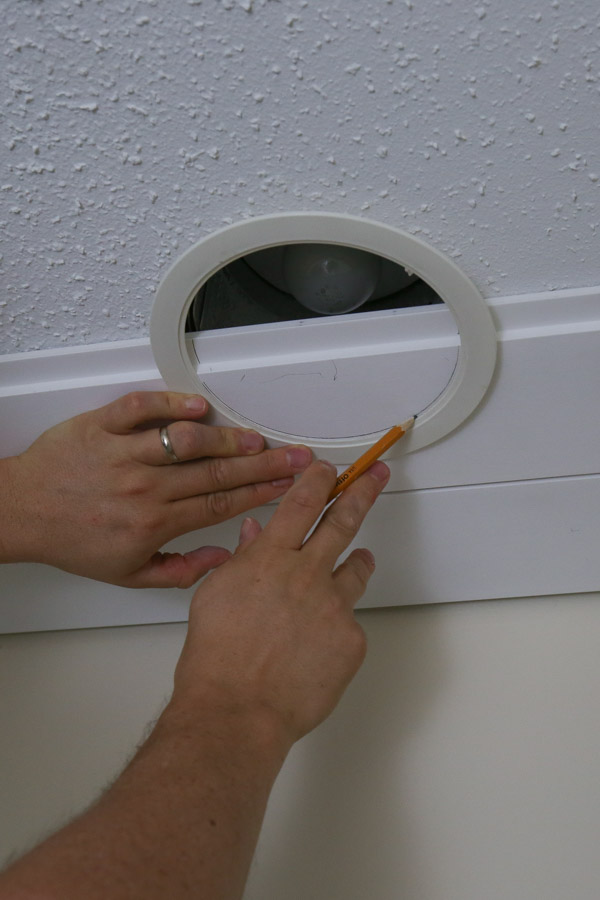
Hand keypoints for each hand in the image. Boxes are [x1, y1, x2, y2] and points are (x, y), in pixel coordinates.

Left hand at [1, 391, 312, 587]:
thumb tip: (221, 556)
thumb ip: (181, 571)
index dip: (262, 493)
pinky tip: (196, 404)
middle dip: (264, 464)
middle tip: (295, 456)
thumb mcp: (128, 574)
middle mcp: (144, 487)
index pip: (221, 504)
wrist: (23, 514)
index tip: (289, 486)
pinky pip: (139, 408)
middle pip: (216, 472)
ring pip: (186, 440)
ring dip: (226, 437)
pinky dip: (168, 402)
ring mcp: (122, 453)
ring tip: (256, 437)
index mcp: (154, 522)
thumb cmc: (74, 541)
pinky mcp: (100, 426)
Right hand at [170, 458, 389, 747]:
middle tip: (374, 478)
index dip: (317, 481)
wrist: (238, 709)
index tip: (327, 469)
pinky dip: (337, 626)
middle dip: (361, 493)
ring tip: (360, 560)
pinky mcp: (351, 639)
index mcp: (269, 559)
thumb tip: (254, 535)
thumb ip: (241, 560)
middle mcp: (306, 575)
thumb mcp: (216, 595)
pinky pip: (349, 623)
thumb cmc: (217, 660)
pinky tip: (318, 644)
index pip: (300, 505)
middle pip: (342, 521)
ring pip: (354, 570)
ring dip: (357, 561)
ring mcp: (333, 606)